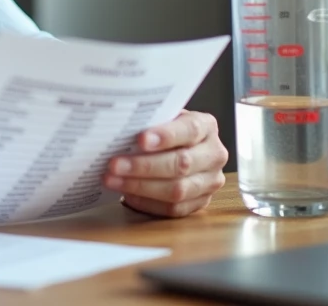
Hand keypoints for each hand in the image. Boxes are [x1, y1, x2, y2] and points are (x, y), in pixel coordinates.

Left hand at [104, 110, 227, 217]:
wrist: (174, 148)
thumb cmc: (162, 131)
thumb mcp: (160, 118)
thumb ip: (149, 121)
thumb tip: (119, 127)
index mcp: (206, 126)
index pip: (189, 130)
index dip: (165, 136)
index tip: (140, 139)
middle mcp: (214, 154)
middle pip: (182, 163)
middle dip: (144, 165)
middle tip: (114, 164)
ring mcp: (211, 181)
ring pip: (178, 189)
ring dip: (140, 186)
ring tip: (113, 180)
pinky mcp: (201, 203)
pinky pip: (174, 208)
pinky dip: (148, 202)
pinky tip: (128, 195)